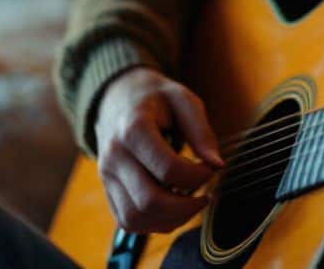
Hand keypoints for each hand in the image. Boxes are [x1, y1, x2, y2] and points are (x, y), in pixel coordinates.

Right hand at [94, 66, 224, 233]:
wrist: (119, 98)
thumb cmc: (156, 99)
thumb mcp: (183, 101)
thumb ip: (201, 132)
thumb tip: (217, 164)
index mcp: (133, 129)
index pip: (168, 169)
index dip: (197, 175)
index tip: (211, 167)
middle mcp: (114, 156)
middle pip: (149, 201)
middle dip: (186, 207)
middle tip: (206, 195)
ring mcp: (107, 176)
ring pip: (136, 218)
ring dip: (171, 220)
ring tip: (191, 203)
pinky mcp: (108, 190)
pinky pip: (128, 221)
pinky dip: (154, 224)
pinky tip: (174, 209)